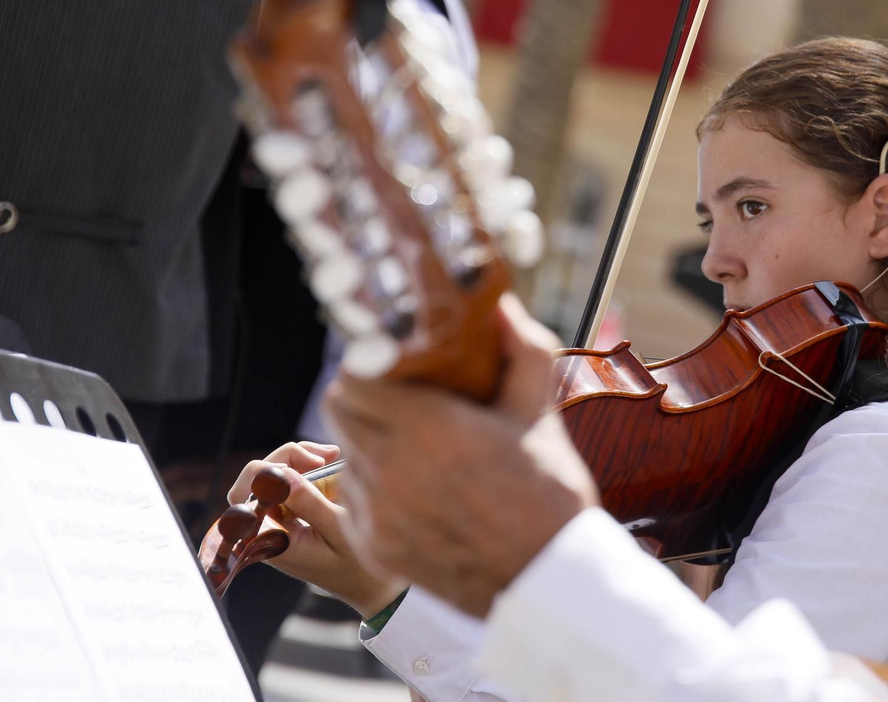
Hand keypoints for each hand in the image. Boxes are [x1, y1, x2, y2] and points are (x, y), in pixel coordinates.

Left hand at [227, 441, 406, 618]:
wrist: (369, 585)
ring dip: (297, 458)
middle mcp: (267, 530)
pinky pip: (287, 481)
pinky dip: (305, 466)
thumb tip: (282, 475)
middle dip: (286, 459)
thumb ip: (309, 504)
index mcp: (271, 541)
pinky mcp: (291, 512)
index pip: (246, 496)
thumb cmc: (357, 567)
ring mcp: (278, 519)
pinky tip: (328, 461)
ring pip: (270, 474)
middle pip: (254, 479)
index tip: (312, 466)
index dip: (269, 472)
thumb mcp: (339, 534)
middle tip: (322, 458)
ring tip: (331, 455)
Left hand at [325, 294, 598, 617]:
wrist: (546, 582)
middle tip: (401, 391)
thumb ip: (520, 348)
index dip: (371, 360)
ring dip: (367, 436)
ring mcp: (377, 512)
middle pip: (338, 406)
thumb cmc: (549, 495)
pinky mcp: (374, 544)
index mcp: (430, 429)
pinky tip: (416, 483)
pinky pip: (352, 495)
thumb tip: (499, 305)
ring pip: (343, 450)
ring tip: (414, 440)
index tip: (396, 358)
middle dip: (364, 391)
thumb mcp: (540, 412)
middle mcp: (391, 470)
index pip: (354, 374)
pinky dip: (372, 481)